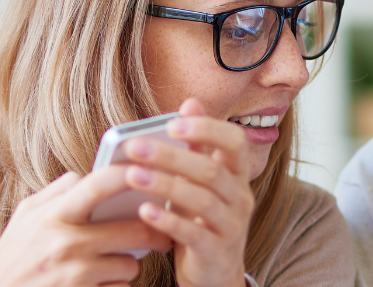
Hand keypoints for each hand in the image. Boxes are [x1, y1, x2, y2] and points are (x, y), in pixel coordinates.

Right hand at [0, 167, 172, 286]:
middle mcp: (67, 244)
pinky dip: (115, 286)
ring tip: (112, 264)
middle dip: (156, 233)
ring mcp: (77, 276)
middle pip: (135, 230)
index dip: (130, 174)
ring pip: (131, 264)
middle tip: (163, 235)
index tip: (152, 172)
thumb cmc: (12, 258)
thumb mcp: (25, 218)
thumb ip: (57, 193)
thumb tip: (88, 174)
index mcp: (53, 216)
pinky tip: (98, 284)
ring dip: (129, 264)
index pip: (100, 184)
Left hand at [122, 99, 256, 286]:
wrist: (214, 275)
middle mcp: (240, 198)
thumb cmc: (201, 222)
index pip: (235, 143)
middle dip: (171, 156)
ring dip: (165, 185)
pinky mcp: (217, 252)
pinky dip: (169, 221)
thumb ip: (197, 147)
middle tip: (134, 146)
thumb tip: (190, 103)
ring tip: (132, 176)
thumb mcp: (200, 183)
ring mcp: (232, 226)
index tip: (174, 123)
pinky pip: (194, 234)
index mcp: (237, 176)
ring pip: (202, 201)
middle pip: (211, 170)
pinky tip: (143, 211)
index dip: (208, 129)